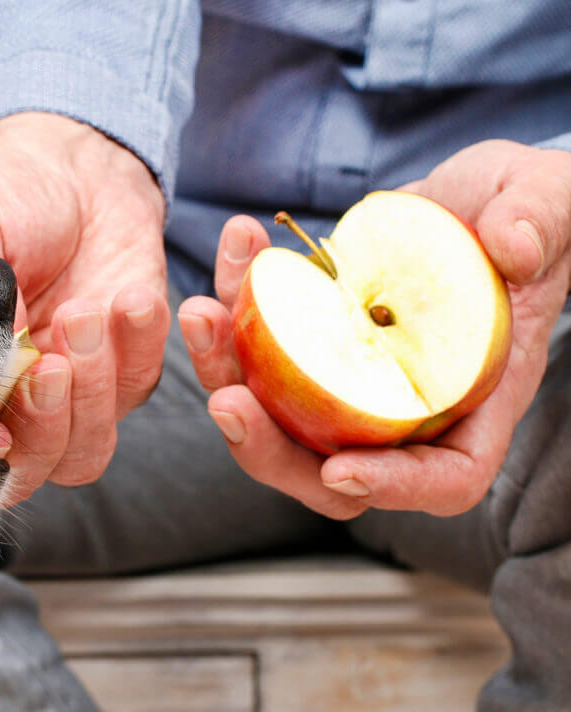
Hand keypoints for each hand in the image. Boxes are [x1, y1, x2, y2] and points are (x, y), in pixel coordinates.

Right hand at [0, 112, 169, 503]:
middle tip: (52, 362)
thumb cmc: (4, 196)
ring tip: (86, 311)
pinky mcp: (130, 368)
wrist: (75, 165)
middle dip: (45, 423)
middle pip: (32, 469)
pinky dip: (139, 347)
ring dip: (92, 389)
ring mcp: (75, 394)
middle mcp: (13, 403)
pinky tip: (131, 298)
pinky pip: (140, 387)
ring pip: (87, 449)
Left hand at [179, 139, 570, 518]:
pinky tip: (236, 248)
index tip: (340, 471)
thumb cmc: (530, 211)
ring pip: (273, 413)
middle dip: (268, 447)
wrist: (474, 197)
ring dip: (224, 370)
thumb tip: (514, 249)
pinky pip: (256, 346)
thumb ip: (541, 222)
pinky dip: (233, 304)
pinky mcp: (307, 342)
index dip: (393, 487)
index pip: (443, 477)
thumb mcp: (551, 202)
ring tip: (202, 315)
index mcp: (473, 398)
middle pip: (328, 469)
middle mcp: (402, 406)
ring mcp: (346, 379)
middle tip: (226, 400)